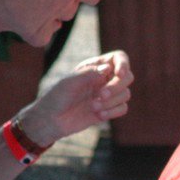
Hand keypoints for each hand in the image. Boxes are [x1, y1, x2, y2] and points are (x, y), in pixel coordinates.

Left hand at [19, 51, 133, 144]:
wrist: (51, 121)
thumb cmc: (57, 98)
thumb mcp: (69, 83)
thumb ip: (89, 74)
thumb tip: (108, 68)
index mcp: (94, 67)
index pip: (118, 58)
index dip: (123, 64)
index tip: (119, 74)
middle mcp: (104, 79)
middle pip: (127, 77)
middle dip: (116, 87)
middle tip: (100, 95)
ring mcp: (108, 95)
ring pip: (126, 94)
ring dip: (111, 102)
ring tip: (93, 107)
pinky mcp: (109, 109)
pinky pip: (123, 108)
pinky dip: (113, 112)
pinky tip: (98, 115)